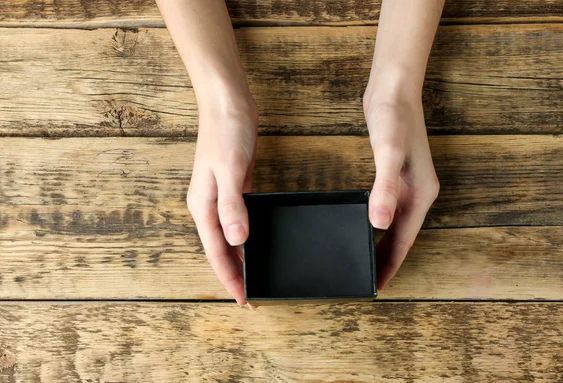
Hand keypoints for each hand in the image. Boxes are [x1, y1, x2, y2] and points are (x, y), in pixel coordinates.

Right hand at [186, 94, 257, 305]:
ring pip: (230, 236)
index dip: (229, 277)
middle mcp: (210, 205)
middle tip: (250, 296)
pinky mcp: (236, 186)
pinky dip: (246, 236)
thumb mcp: (230, 170)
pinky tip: (256, 242)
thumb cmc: (226, 132)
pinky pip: (239, 219)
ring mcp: (222, 195)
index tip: (243, 299)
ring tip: (253, 276)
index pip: (217, 251)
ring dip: (240, 257)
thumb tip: (238, 240)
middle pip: (221, 248)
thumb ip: (233, 206)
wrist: (228, 103)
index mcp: (204, 205)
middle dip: (234, 274)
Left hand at [363, 80, 439, 290]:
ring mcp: (407, 183)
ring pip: (395, 225)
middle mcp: (418, 193)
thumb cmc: (394, 117)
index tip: (376, 286)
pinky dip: (378, 223)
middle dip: (386, 260)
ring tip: (364, 260)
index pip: (404, 240)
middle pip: (402, 237)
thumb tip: (380, 224)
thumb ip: (385, 188)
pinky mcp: (395, 174)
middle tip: (365, 279)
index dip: (390, 264)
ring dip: (383, 244)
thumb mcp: (388, 153)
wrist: (394, 88)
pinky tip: (365, 225)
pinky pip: (388, 209)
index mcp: (421, 194)